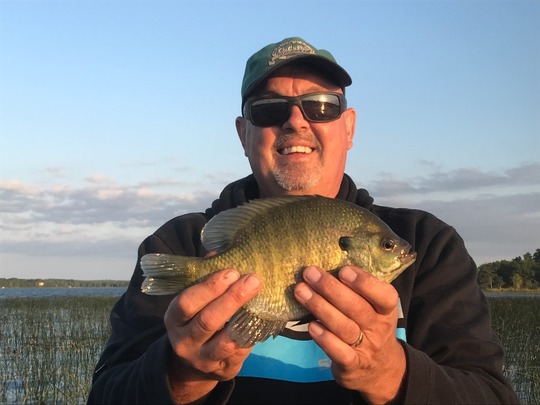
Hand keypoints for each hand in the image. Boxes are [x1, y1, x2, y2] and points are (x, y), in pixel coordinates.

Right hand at [164, 268, 261, 403]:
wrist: (192, 362)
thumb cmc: (196, 318)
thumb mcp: (194, 300)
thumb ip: (204, 278)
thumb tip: (219, 252)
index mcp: (174, 319)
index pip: (186, 302)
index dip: (209, 287)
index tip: (231, 271)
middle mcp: (184, 342)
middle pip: (207, 321)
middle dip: (232, 299)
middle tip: (253, 280)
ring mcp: (203, 360)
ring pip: (225, 342)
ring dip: (245, 319)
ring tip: (262, 299)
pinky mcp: (223, 371)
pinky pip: (240, 354)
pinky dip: (252, 336)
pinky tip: (264, 319)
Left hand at [294, 266, 405, 403]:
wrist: (379, 370)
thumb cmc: (369, 327)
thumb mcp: (374, 309)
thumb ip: (358, 291)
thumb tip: (328, 265)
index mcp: (386, 311)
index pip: (385, 296)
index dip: (365, 283)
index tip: (343, 270)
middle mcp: (378, 329)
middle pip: (357, 308)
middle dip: (331, 288)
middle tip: (310, 273)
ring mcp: (366, 348)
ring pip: (344, 327)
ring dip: (320, 307)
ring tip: (301, 291)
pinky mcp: (352, 366)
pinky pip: (339, 352)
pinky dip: (324, 338)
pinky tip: (311, 325)